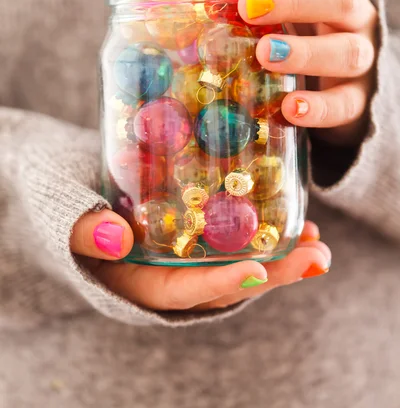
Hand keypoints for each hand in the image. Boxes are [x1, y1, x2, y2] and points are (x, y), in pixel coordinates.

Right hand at [70, 209, 329, 311]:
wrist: (64, 182)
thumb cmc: (58, 196)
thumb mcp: (60, 209)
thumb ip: (83, 230)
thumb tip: (115, 237)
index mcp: (133, 280)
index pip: (179, 291)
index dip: (217, 285)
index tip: (255, 272)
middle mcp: (163, 273)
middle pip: (221, 284)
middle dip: (270, 274)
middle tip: (315, 257)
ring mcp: (179, 254)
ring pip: (233, 264)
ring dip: (278, 255)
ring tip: (317, 240)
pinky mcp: (190, 231)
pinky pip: (230, 239)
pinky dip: (262, 231)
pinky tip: (292, 215)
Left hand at [239, 0, 377, 145]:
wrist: (337, 80)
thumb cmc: (294, 32)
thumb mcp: (274, 8)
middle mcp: (353, 15)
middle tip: (250, 7)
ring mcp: (360, 57)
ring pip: (346, 51)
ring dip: (304, 52)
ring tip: (264, 54)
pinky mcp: (357, 98)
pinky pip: (344, 104)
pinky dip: (319, 108)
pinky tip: (291, 108)